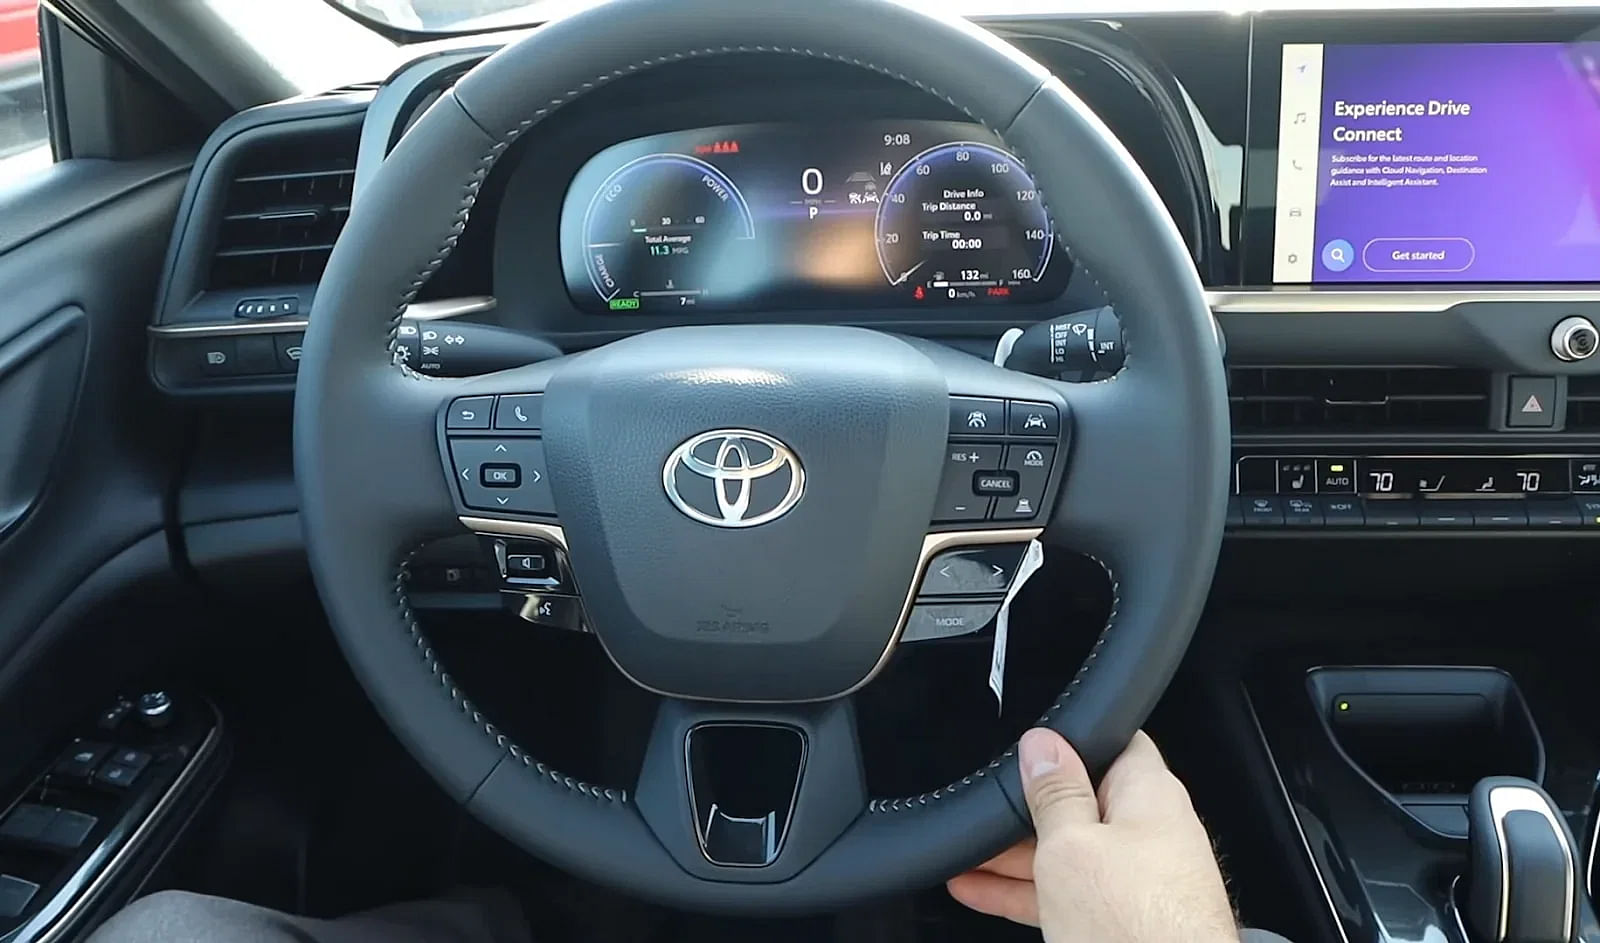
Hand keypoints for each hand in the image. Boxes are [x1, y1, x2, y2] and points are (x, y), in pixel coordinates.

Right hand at [947, 728, 1237, 942]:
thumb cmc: (1138, 928)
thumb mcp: (1071, 848)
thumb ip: (1054, 794)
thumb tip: (1042, 745)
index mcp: (1150, 794)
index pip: (1114, 740)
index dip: (1069, 738)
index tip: (1026, 748)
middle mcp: (1154, 832)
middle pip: (1083, 801)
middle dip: (1028, 810)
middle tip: (982, 814)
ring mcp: (1144, 879)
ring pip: (1072, 854)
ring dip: (1018, 856)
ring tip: (965, 859)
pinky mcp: (1131, 918)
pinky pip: (1074, 893)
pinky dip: (1032, 891)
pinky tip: (986, 893)